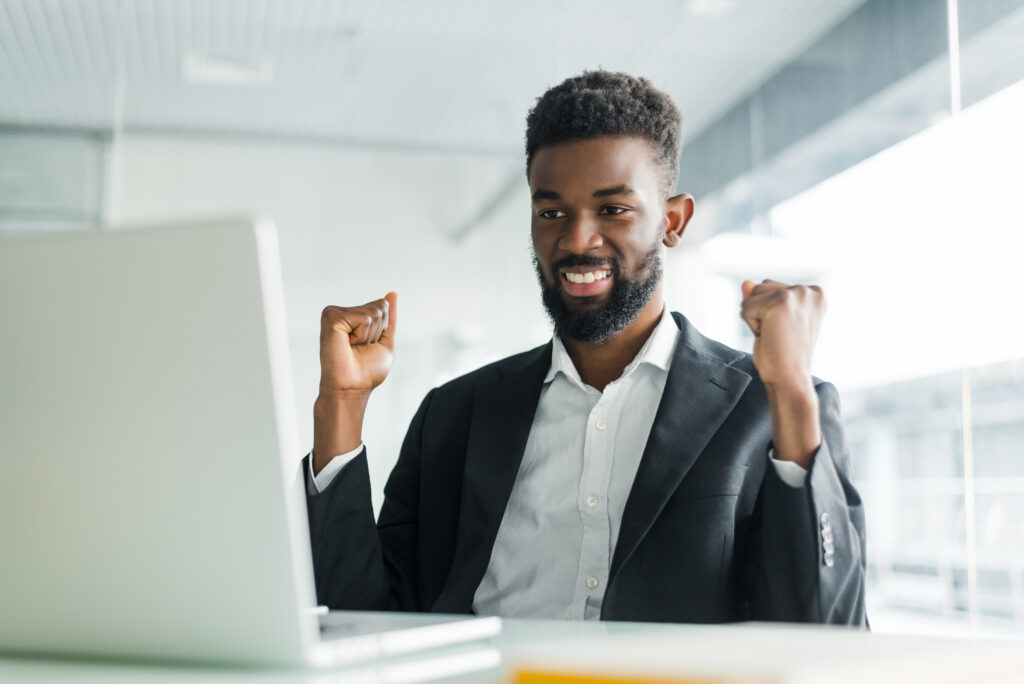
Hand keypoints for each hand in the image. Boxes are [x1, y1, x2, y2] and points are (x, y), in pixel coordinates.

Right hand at [313, 292, 396, 472]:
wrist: (352, 388)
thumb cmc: (366, 371)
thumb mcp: (385, 342)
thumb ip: (389, 318)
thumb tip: (392, 293)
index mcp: (354, 317)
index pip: (382, 306)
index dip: (382, 330)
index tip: (367, 345)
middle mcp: (343, 313)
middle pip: (379, 307)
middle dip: (378, 332)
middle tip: (360, 348)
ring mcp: (335, 313)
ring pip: (373, 312)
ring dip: (369, 335)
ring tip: (353, 348)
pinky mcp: (331, 317)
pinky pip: (363, 318)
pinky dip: (361, 335)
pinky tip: (348, 344)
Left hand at [740, 280, 823, 467]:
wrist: (790, 379)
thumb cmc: (783, 355)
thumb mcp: (772, 321)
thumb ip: (760, 298)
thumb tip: (745, 282)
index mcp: (815, 294)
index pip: (771, 287)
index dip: (768, 312)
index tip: (785, 331)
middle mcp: (809, 290)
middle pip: (760, 287)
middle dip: (760, 313)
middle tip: (778, 335)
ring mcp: (796, 294)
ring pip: (751, 295)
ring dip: (754, 319)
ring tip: (774, 336)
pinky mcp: (780, 302)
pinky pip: (745, 308)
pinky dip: (750, 326)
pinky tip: (768, 337)